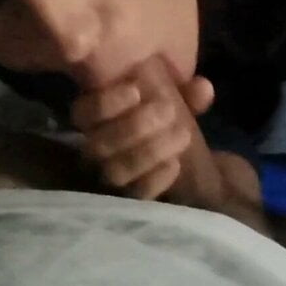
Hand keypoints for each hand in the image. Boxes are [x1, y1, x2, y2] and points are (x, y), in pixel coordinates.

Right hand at [70, 55, 214, 200]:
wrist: (180, 151)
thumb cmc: (163, 109)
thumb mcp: (174, 94)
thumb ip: (185, 89)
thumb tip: (202, 89)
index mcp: (96, 117)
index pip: (83, 113)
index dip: (106, 103)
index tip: (136, 91)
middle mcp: (96, 149)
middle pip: (98, 145)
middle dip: (133, 126)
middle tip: (168, 110)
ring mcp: (111, 176)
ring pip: (116, 172)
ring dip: (149, 152)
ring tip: (182, 134)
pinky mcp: (131, 197)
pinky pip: (137, 194)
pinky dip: (156, 179)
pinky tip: (175, 163)